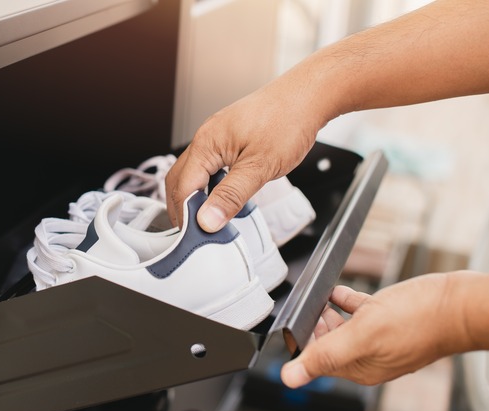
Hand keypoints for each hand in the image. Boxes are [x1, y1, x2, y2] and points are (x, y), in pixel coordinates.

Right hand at [164, 75, 327, 230]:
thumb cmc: (288, 121)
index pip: (182, 187)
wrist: (309, 95)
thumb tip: (207, 220)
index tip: (194, 237)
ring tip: (207, 219)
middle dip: (182, 208)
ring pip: (193, 173)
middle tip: (194, 233)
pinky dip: (208, 185)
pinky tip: (221, 196)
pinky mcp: (228, 138)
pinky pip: (208, 165)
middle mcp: (206, 137)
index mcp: (206, 143)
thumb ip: (231, 195)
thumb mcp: (260, 167)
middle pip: (179, 180)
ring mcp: (216, 137)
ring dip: (195, 197)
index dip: (185, 215)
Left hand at [280, 273, 464, 387]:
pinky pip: (361, 312)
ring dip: (329, 314)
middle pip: (331, 344)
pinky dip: (346, 302)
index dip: (306, 341)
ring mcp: (383, 338)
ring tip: (319, 300)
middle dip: (317, 326)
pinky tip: (338, 291)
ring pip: (345, 328)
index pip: (320, 360)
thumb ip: (325, 355)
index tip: (299, 323)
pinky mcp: (392, 319)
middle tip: (308, 309)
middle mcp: (371, 356)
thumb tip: (290, 378)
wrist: (460, 305)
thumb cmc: (419, 320)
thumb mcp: (362, 336)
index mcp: (361, 368)